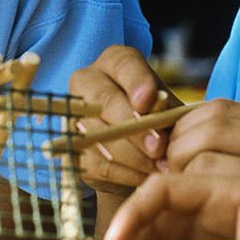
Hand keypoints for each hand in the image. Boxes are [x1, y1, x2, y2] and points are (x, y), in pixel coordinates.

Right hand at [68, 45, 181, 194]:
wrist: (136, 145)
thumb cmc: (156, 116)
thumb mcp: (167, 107)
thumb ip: (167, 109)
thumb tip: (160, 121)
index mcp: (115, 62)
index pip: (125, 64)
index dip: (137, 82)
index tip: (150, 101)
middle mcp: (88, 81)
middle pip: (104, 100)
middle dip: (134, 127)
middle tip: (159, 147)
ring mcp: (74, 114)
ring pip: (97, 134)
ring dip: (131, 156)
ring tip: (159, 167)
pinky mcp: (72, 148)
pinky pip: (95, 162)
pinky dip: (123, 173)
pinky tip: (144, 177)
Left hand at [163, 99, 239, 219]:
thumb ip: (226, 144)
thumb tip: (161, 130)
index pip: (218, 107)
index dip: (184, 126)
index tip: (170, 152)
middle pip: (208, 127)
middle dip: (176, 148)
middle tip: (169, 175)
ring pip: (203, 156)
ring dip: (178, 173)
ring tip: (182, 194)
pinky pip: (208, 182)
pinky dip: (187, 192)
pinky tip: (190, 209)